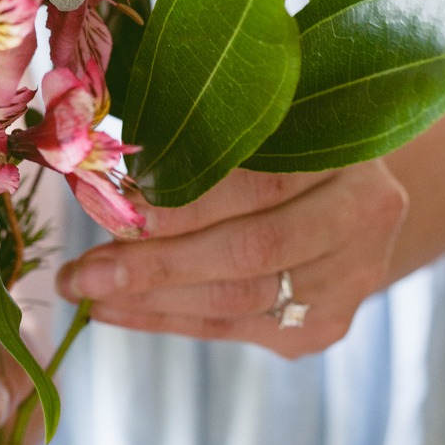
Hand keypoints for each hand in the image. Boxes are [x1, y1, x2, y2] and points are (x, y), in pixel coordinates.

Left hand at [56, 163, 407, 357]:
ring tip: (86, 291)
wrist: (351, 195)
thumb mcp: (264, 117)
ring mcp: (352, 279)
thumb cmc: (285, 139)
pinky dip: (165, 319)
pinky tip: (115, 309)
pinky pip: (232, 327)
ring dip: (149, 299)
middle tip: (79, 273)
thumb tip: (102, 161)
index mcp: (352, 151)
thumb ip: (209, 131)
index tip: (115, 203)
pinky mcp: (325, 325)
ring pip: (237, 299)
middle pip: (250, 251)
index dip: (187, 201)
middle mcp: (365, 219)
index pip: (264, 185)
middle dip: (154, 264)